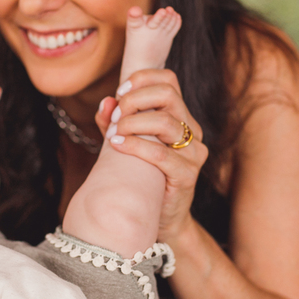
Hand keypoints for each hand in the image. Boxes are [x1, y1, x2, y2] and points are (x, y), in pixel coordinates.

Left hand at [95, 68, 209, 243]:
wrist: (160, 219)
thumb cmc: (142, 177)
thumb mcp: (125, 143)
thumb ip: (113, 121)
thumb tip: (105, 101)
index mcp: (180, 117)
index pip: (168, 80)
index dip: (142, 79)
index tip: (120, 92)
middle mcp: (192, 130)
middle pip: (168, 94)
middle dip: (135, 100)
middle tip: (115, 116)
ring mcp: (194, 153)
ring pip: (166, 123)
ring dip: (133, 123)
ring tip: (114, 133)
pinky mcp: (188, 175)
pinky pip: (161, 154)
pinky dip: (135, 146)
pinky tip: (116, 146)